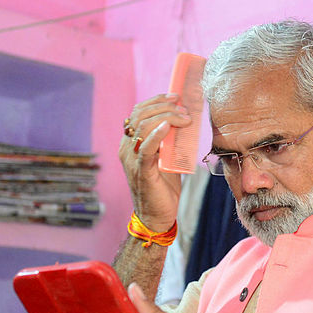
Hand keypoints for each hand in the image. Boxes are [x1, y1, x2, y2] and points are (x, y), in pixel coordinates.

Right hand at [120, 94, 193, 231]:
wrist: (157, 216)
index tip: (175, 97)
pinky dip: (157, 135)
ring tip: (183, 118)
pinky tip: (168, 127)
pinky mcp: (141, 171)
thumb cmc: (163, 187)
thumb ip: (171, 141)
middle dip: (164, 106)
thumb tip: (186, 121)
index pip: (138, 112)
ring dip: (166, 117)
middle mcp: (126, 148)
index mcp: (130, 142)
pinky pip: (146, 148)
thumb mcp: (167, 158)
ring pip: (143, 127)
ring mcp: (131, 159)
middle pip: (140, 115)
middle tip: (184, 109)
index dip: (156, 100)